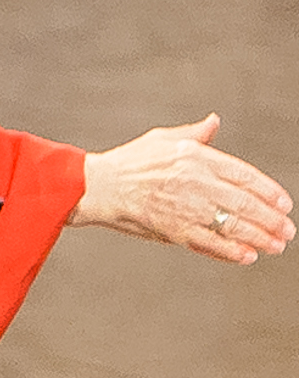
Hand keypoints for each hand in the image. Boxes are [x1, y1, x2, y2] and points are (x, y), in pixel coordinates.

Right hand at [74, 116, 292, 264]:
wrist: (97, 186)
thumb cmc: (128, 162)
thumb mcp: (162, 139)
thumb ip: (194, 134)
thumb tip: (213, 121)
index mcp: (196, 158)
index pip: (244, 175)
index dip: (269, 191)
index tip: (284, 204)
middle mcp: (195, 182)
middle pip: (244, 203)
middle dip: (270, 219)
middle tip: (286, 230)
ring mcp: (185, 207)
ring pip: (232, 224)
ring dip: (258, 237)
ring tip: (275, 245)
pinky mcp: (173, 229)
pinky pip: (209, 243)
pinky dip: (230, 251)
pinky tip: (247, 255)